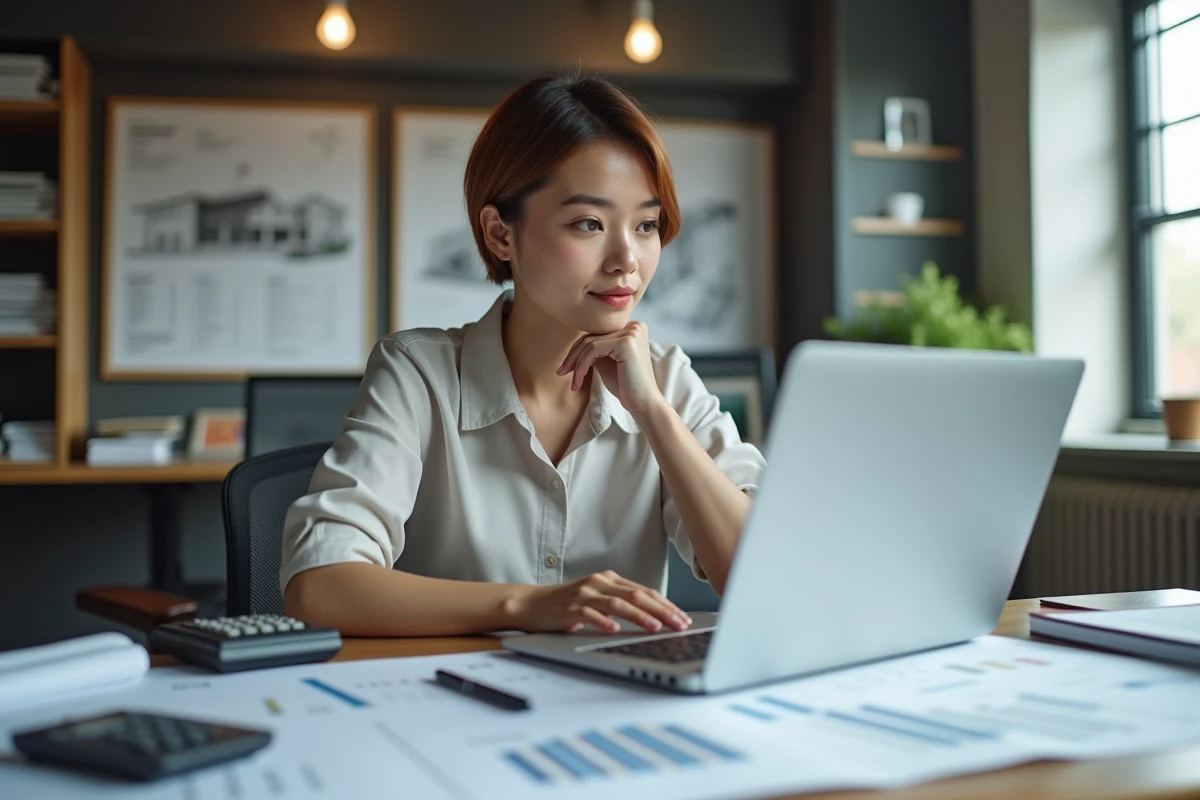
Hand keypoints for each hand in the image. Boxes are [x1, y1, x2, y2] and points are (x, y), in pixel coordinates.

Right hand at [508, 570, 692, 633]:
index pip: (645, 591)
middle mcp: (599, 583)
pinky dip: (604, 621)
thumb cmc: (567, 606)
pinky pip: (590, 614)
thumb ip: (621, 605)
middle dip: (662, 610)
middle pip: (637, 595)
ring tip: (656, 627)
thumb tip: (655, 618)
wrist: (530, 604)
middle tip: (679, 624)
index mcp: (609, 580)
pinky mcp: (570, 607)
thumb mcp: (598, 601)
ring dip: (640, 616)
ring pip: (618, 603)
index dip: (666, 604)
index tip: (683, 618)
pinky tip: (615, 630)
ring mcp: (584, 594)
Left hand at [557, 322, 663, 413]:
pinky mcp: (626, 342)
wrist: (643, 404)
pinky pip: (593, 349)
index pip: (597, 334)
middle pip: (592, 336)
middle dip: (573, 356)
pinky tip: (578, 381)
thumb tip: (574, 346)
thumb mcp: (607, 362)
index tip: (566, 368)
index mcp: (632, 328)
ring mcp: (631, 332)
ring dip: (576, 364)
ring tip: (573, 382)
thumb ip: (596, 349)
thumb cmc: (626, 386)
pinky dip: (581, 366)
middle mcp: (634, 326)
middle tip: (561, 372)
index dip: (578, 350)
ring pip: (590, 343)